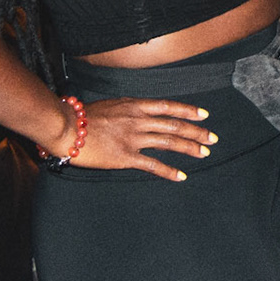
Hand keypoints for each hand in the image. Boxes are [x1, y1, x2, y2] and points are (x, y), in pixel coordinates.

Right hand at [45, 96, 215, 180]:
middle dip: (196, 132)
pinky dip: (169, 171)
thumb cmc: (83, 116)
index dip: (188, 111)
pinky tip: (181, 176)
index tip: (204, 115)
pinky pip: (152, 164)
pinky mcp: (125, 156)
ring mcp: (133, 138)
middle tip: (212, 138)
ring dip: (189, 148)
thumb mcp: (111, 104)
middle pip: (174, 125)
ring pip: (169, 142)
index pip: (169, 107)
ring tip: (204, 153)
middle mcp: (138, 119)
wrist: (66, 127)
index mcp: (135, 105)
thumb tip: (140, 112)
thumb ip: (129, 109)